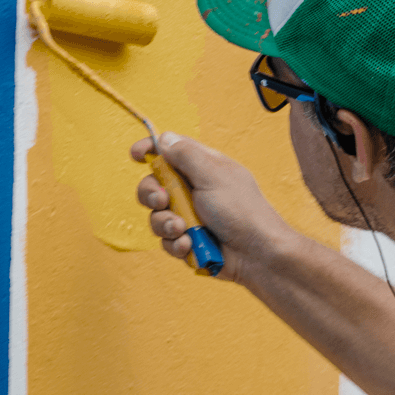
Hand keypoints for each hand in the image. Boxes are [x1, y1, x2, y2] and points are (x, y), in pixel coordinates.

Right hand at [131, 132, 289, 282]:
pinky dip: (176, 244)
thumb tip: (165, 139)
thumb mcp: (213, 175)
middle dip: (151, 194)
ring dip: (165, 224)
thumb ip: (186, 155)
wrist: (258, 255)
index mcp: (203, 167)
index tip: (136, 156)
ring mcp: (191, 216)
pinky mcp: (189, 240)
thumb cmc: (242, 211)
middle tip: (163, 201)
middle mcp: (194, 190)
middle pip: (154, 185)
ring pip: (156, 216)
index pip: (171, 150)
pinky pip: (167, 240)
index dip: (151, 149)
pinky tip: (190, 246)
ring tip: (183, 230)